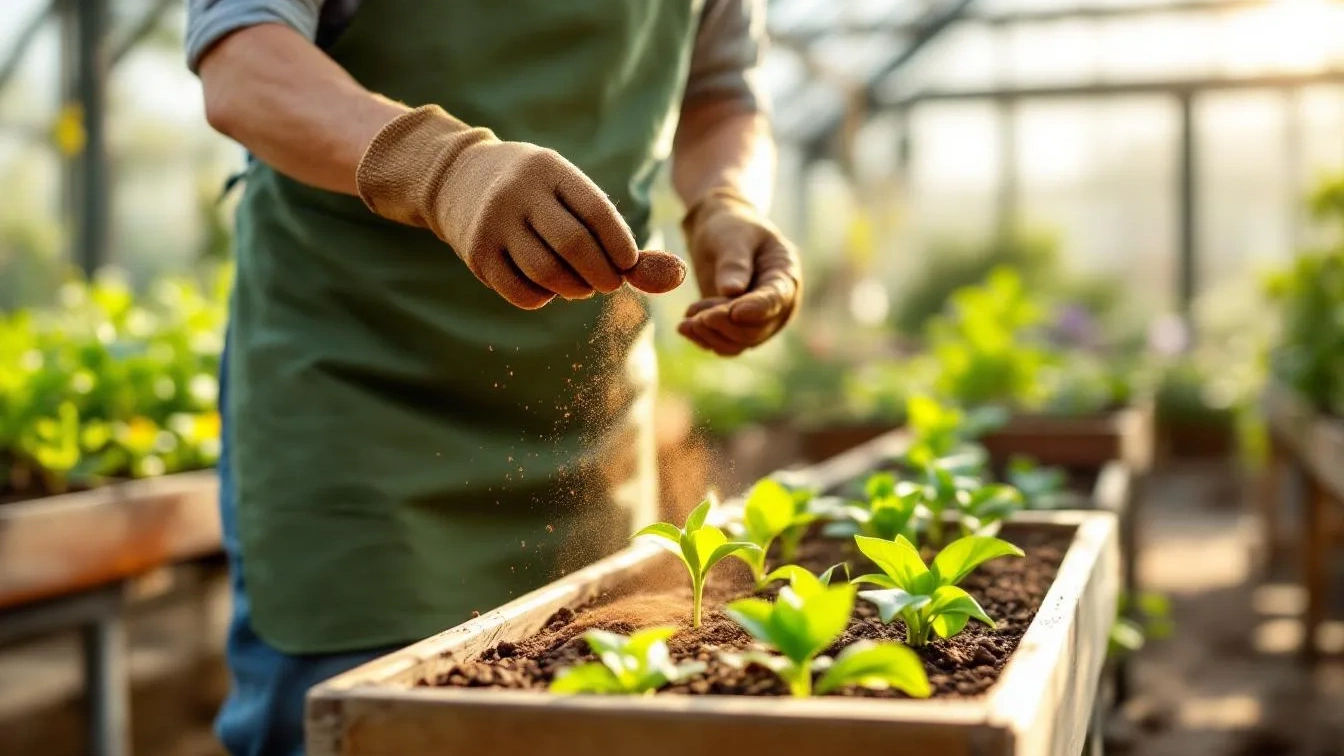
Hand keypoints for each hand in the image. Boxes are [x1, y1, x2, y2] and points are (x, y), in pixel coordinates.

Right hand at [357, 106, 684, 308]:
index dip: (622, 247)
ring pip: (548, 273)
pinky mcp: (476, 253)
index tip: (628, 263)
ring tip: (580, 285)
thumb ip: (615, 232)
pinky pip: (521, 291)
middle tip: (607, 281)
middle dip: (602, 275)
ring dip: (574, 289)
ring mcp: (493, 223)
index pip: (598, 213)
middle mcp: (519, 193)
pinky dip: (544, 298)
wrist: (456, 177)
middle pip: (575, 247)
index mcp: (550, 169)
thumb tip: (678, 276)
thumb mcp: (568, 192)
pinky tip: (548, 288)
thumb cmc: (533, 191)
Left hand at [676, 188, 800, 355]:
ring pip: (740, 342)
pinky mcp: (740, 329)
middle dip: (724, 322)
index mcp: (785, 275)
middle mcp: (779, 305)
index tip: (734, 312)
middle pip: (757, 328)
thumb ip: (734, 261)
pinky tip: (685, 328)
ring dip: (711, 334)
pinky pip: (726, 345)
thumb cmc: (730, 228)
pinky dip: (705, 339)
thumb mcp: (732, 235)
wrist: (719, 236)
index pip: (777, 298)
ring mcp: (761, 321)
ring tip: (685, 321)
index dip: (758, 308)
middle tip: (693, 312)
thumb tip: (732, 291)